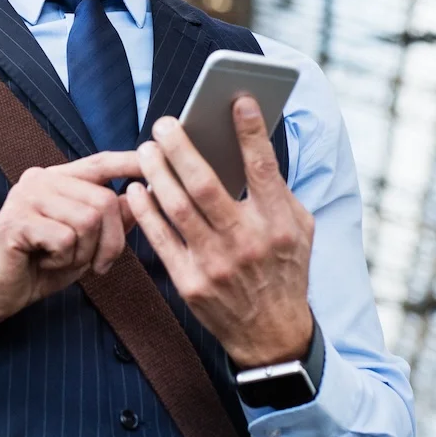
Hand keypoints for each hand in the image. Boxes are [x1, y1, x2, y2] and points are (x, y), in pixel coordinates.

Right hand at [0, 151, 141, 352]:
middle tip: (95, 265)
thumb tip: (144, 196)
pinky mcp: (17, 221)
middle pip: (104, 200)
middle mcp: (41, 179)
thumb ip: (110, 220)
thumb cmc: (37, 268)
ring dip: (84, 254)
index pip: (99, 163)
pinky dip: (63, 260)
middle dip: (110, 242)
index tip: (154, 157)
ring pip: (88, 220)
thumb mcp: (83, 245)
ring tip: (60, 260)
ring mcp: (26, 197)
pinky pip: (66, 239)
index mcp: (57, 180)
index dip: (128, 162)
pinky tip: (43, 262)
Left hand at [126, 96, 314, 367]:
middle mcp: (247, 241)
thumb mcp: (298, 229)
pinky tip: (136, 188)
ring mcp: (216, 263)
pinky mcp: (190, 282)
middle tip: (163, 123)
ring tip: (147, 149)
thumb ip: (276, 191)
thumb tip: (247, 145)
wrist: (272, 337)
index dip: (250, 131)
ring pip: (177, 206)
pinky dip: (146, 209)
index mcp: (279, 224)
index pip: (263, 167)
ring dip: (157, 172)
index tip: (237, 99)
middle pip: (205, 183)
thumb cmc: (285, 271)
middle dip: (180, 146)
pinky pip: (160, 237)